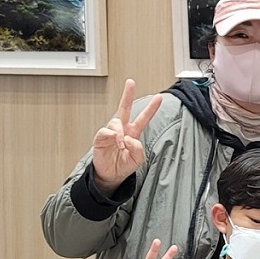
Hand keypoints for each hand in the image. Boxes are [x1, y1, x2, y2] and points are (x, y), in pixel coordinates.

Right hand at [92, 80, 162, 195]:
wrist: (111, 175)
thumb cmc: (124, 165)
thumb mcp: (138, 159)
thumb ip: (138, 148)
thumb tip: (128, 138)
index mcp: (133, 132)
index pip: (143, 118)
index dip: (151, 108)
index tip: (159, 97)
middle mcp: (122, 129)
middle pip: (125, 108)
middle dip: (127, 94)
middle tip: (131, 82)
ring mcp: (111, 132)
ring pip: (116, 122)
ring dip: (120, 132)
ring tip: (121, 144)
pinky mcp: (100, 138)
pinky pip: (105, 131)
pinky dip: (112, 136)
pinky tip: (115, 142)